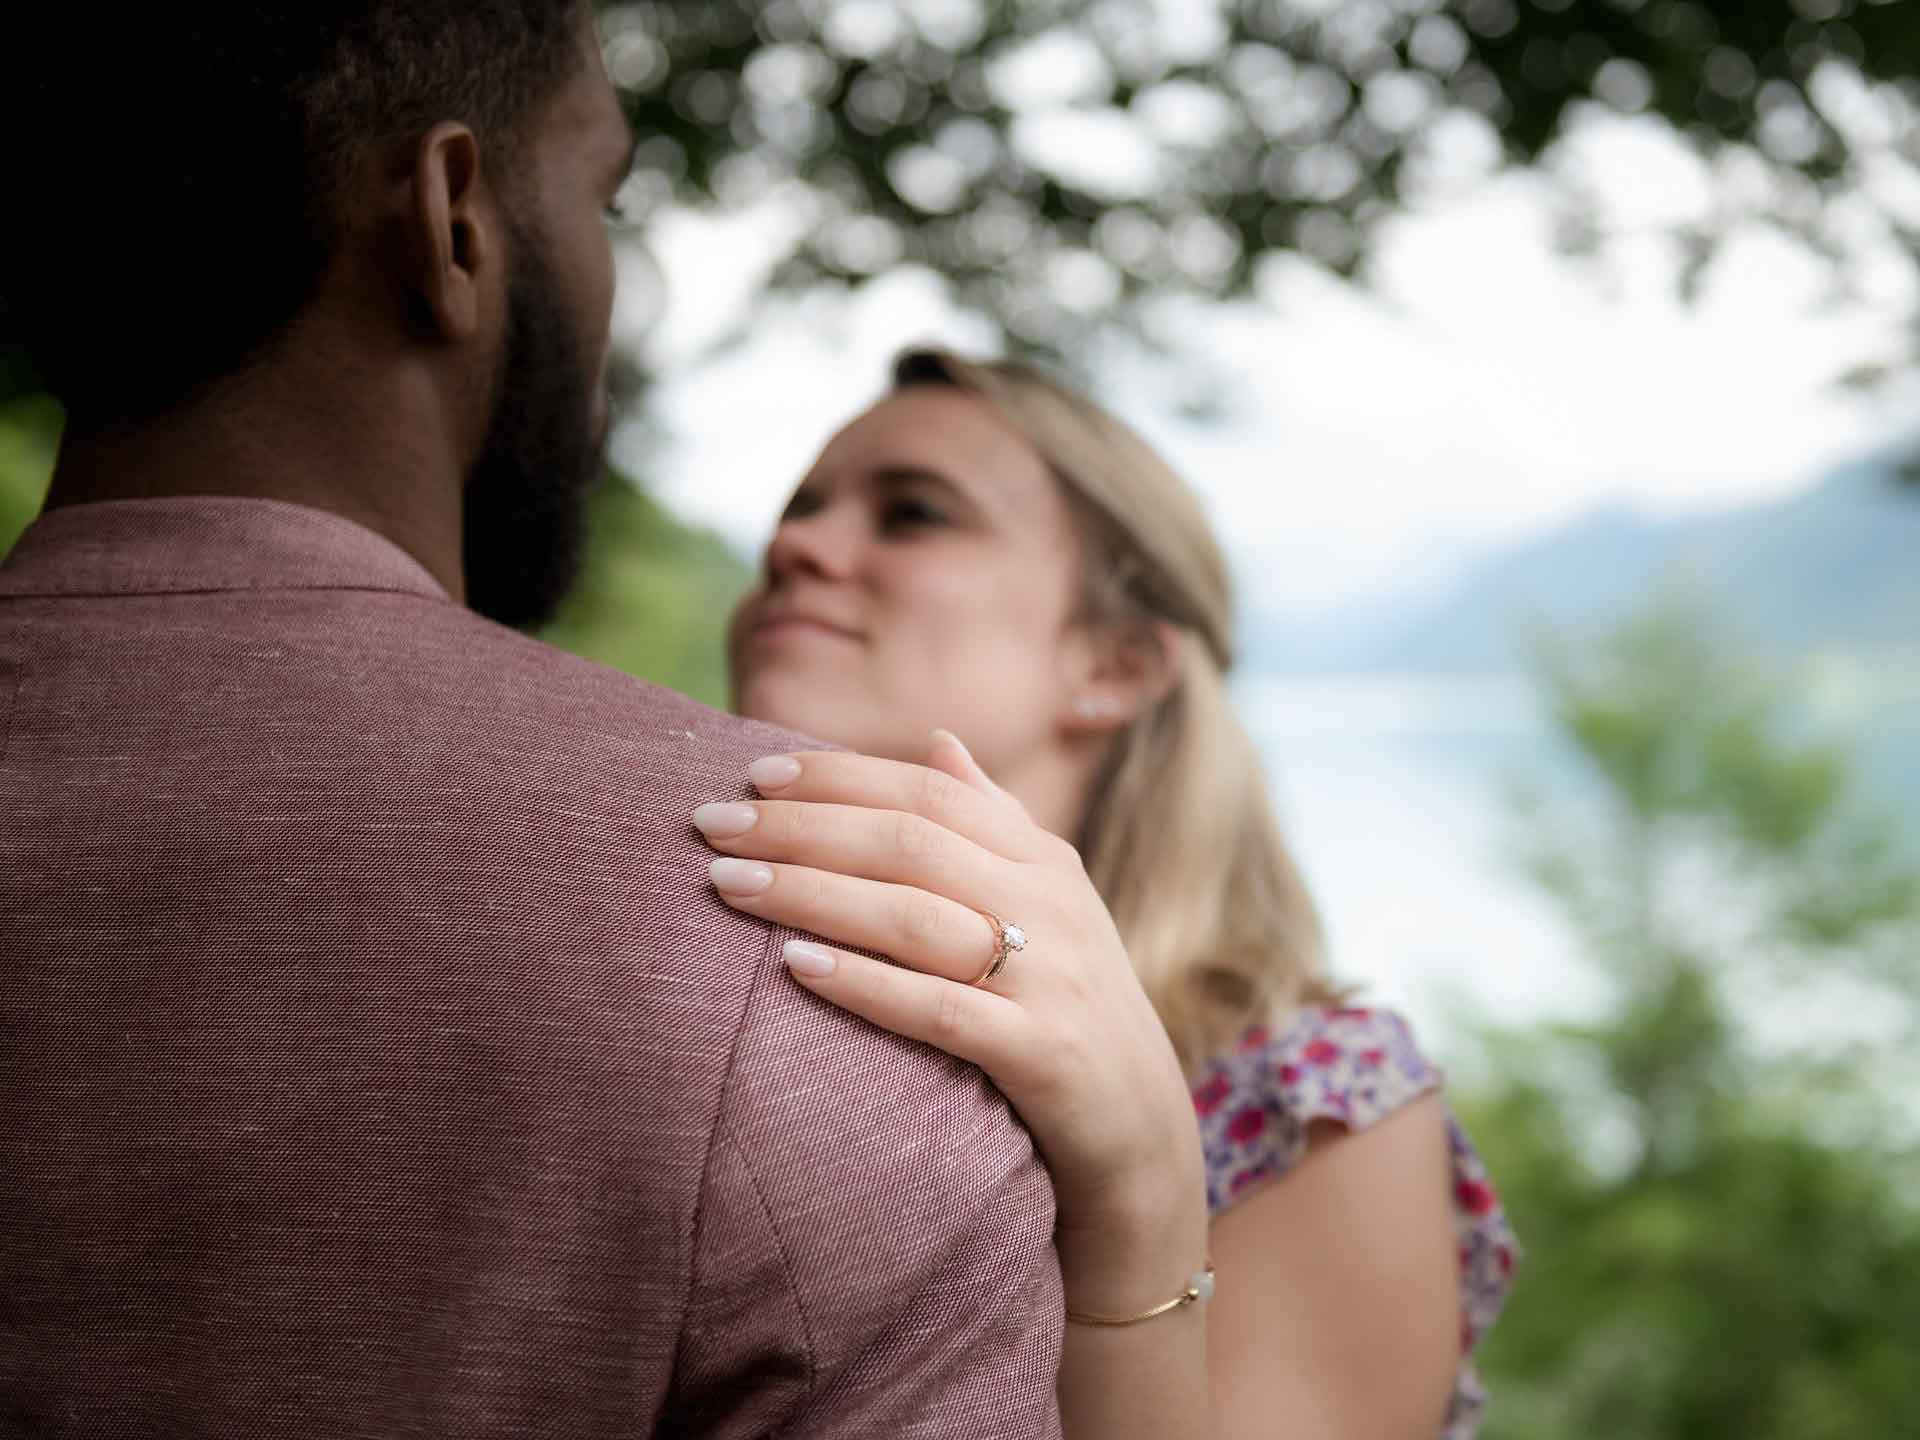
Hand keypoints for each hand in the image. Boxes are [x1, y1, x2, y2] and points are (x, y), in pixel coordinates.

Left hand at [692, 731, 1209, 1311]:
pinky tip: (793, 967)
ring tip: (727, 884)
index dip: (839, 776)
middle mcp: (1052, 903)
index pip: (928, 792)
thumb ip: (994, 821)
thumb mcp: (1051, 903)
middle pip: (909, 843)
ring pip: (914, 915)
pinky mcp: (1042, 1053)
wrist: (1143, 1134)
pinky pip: (939, 1010)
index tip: (755, 772)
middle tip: (711, 823)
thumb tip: (938, 740)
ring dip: (810, 893)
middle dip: (800, 827)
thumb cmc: (1070, 1008)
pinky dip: (864, 983)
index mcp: (1044, 858)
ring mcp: (1050, 977)